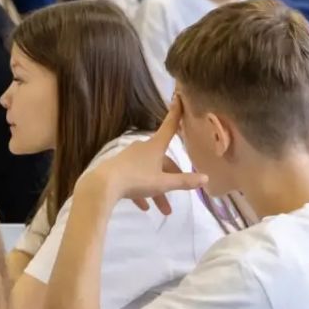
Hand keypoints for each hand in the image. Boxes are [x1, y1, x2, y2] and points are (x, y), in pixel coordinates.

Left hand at [79, 96, 207, 214]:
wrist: (102, 185)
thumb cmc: (137, 180)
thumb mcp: (163, 183)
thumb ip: (184, 182)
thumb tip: (206, 178)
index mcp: (154, 147)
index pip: (170, 127)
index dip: (176, 114)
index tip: (179, 97)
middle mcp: (141, 149)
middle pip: (162, 162)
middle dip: (171, 180)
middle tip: (177, 198)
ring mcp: (128, 158)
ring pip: (148, 174)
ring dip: (156, 192)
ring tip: (162, 211)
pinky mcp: (118, 169)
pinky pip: (133, 180)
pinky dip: (140, 192)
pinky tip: (143, 207)